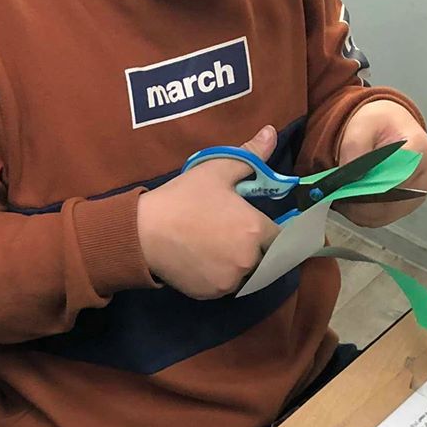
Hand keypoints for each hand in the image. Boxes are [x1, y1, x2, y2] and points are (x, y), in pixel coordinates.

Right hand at [137, 124, 282, 298]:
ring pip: (245, 274)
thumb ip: (250, 155)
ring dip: (237, 263)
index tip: (257, 225)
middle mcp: (248, 259)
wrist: (144, 232)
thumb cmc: (182, 198)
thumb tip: (271, 133)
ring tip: (214, 246)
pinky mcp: (212, 294)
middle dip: (255, 247)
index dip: (271, 230)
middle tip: (230, 233)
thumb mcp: (216, 170)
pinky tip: (203, 259)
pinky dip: (219, 276)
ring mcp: (230, 280)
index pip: (282, 237)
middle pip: (265, 257)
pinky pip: (225, 286)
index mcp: (254, 229)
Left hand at [334, 98, 426, 226]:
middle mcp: (425, 175)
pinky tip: (353, 200)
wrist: (389, 126)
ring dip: (359, 210)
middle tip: (338, 193)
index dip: (365, 189)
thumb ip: (355, 148)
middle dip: (359, 202)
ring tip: (344, 194)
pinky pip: (383, 218)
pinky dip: (364, 213)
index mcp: (419, 151)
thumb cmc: (379, 123)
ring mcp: (419, 193)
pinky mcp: (409, 204)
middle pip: (389, 203)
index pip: (392, 182)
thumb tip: (351, 178)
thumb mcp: (362, 124)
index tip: (344, 186)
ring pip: (384, 215)